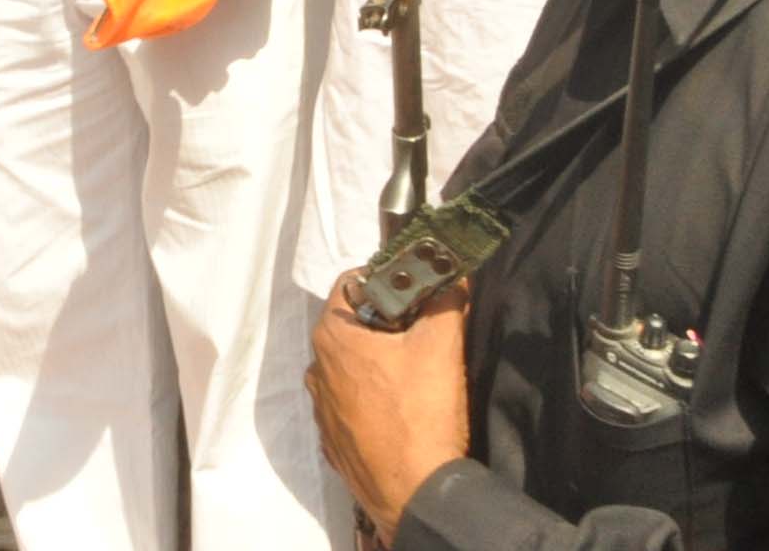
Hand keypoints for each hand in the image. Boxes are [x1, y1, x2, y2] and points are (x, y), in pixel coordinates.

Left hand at [309, 270, 472, 538]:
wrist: (415, 494)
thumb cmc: (421, 414)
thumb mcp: (441, 347)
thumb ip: (444, 301)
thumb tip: (452, 274)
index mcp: (332, 337)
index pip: (351, 284)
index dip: (386, 282)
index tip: (415, 294)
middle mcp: (316, 368)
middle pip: (352, 327)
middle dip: (385, 325)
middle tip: (422, 335)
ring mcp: (322, 409)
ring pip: (351, 368)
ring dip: (379, 365)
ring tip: (416, 377)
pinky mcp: (334, 441)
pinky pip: (352, 406)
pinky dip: (373, 401)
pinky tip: (401, 412)